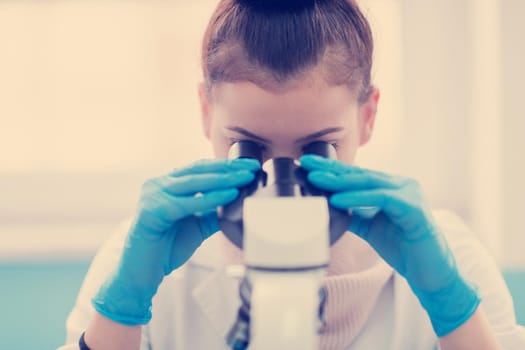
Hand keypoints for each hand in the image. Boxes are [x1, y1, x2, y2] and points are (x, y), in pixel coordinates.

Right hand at [92, 158, 259, 325]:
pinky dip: (210, 199)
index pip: (201, 168)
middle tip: (251, 169)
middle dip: (228, 169)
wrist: (142, 274)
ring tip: (244, 178)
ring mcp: (153, 195)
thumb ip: (214, 211)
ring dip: (223, 180)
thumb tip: (239, 201)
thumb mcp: (198, 225)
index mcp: (168, 184)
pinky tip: (228, 195)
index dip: (226, 166)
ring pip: (194, 182)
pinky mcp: (151, 210)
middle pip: (199, 170)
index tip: (249, 167)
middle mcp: (158, 185)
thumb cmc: (166, 249)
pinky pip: (187, 203)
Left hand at [300, 154, 479, 336]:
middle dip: (331, 168)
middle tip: (306, 162)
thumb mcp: (370, 226)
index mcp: (391, 187)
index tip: (307, 164)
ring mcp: (409, 194)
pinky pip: (381, 199)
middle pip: (360, 174)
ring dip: (340, 181)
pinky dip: (357, 199)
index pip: (356, 175)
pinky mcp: (413, 208)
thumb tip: (326, 205)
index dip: (331, 169)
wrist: (431, 273)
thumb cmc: (403, 248)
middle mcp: (401, 185)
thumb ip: (353, 213)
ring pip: (369, 183)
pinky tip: (337, 198)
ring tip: (316, 178)